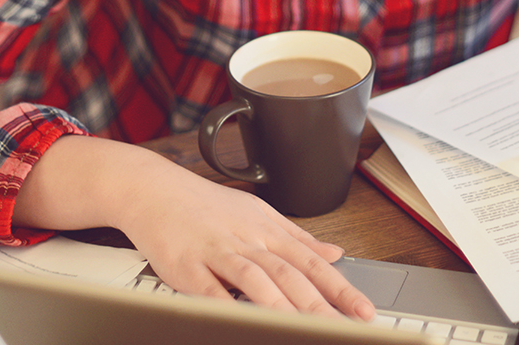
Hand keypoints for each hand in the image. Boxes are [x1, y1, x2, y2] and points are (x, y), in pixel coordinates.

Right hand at [15, 136, 375, 320]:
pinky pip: (209, 290)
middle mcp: (248, 239)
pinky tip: (241, 320)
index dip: (341, 288)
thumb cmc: (205, 206)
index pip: (312, 262)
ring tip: (307, 329)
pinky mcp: (186, 265)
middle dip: (322, 303)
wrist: (153, 189)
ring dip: (283, 306)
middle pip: (291, 273)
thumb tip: (335, 253)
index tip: (365, 312)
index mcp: (268, 230)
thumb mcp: (258, 215)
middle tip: (347, 327)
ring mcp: (217, 251)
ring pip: (257, 278)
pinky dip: (227, 305)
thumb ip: (297, 238)